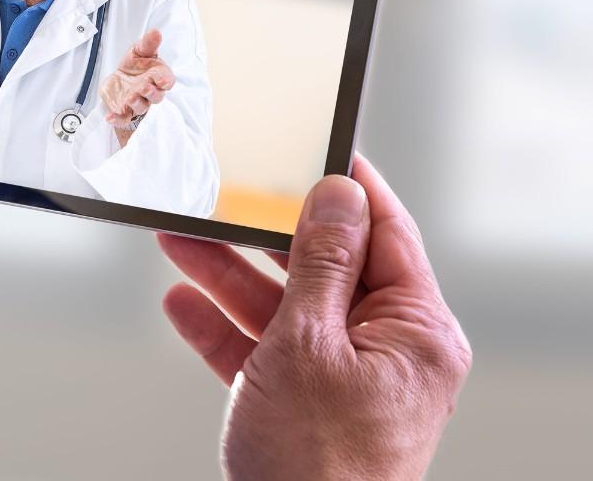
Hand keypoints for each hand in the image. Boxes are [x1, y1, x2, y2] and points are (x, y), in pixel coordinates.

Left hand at [99, 28, 173, 126]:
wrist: (121, 78)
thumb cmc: (136, 65)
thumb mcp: (140, 51)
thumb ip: (148, 44)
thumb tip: (156, 32)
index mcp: (158, 77)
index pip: (166, 81)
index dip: (165, 81)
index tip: (162, 79)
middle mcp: (150, 92)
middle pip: (156, 96)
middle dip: (151, 92)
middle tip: (144, 87)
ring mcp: (137, 102)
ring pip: (141, 106)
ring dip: (136, 103)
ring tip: (130, 97)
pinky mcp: (124, 110)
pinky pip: (123, 118)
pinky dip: (117, 120)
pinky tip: (109, 117)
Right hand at [157, 154, 471, 480]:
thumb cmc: (319, 468)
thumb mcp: (309, 345)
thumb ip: (320, 263)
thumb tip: (338, 194)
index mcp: (415, 332)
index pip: (385, 233)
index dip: (347, 186)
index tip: (314, 143)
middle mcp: (386, 351)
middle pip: (322, 267)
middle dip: (261, 233)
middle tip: (224, 193)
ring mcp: (343, 380)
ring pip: (283, 306)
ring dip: (227, 275)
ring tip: (178, 238)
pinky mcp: (304, 406)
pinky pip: (262, 350)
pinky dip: (221, 327)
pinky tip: (182, 302)